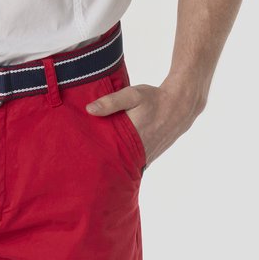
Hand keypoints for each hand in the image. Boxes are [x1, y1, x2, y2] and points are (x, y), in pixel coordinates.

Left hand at [85, 79, 204, 166]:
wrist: (179, 107)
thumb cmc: (154, 99)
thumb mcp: (132, 95)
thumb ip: (111, 102)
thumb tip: (89, 110)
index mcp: (132, 139)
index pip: (107, 154)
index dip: (93, 154)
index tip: (79, 152)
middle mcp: (139, 153)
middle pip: (113, 161)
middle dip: (99, 159)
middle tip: (82, 156)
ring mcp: (145, 158)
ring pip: (122, 164)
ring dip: (111, 160)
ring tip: (94, 155)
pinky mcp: (148, 158)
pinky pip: (131, 162)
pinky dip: (122, 159)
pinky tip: (113, 153)